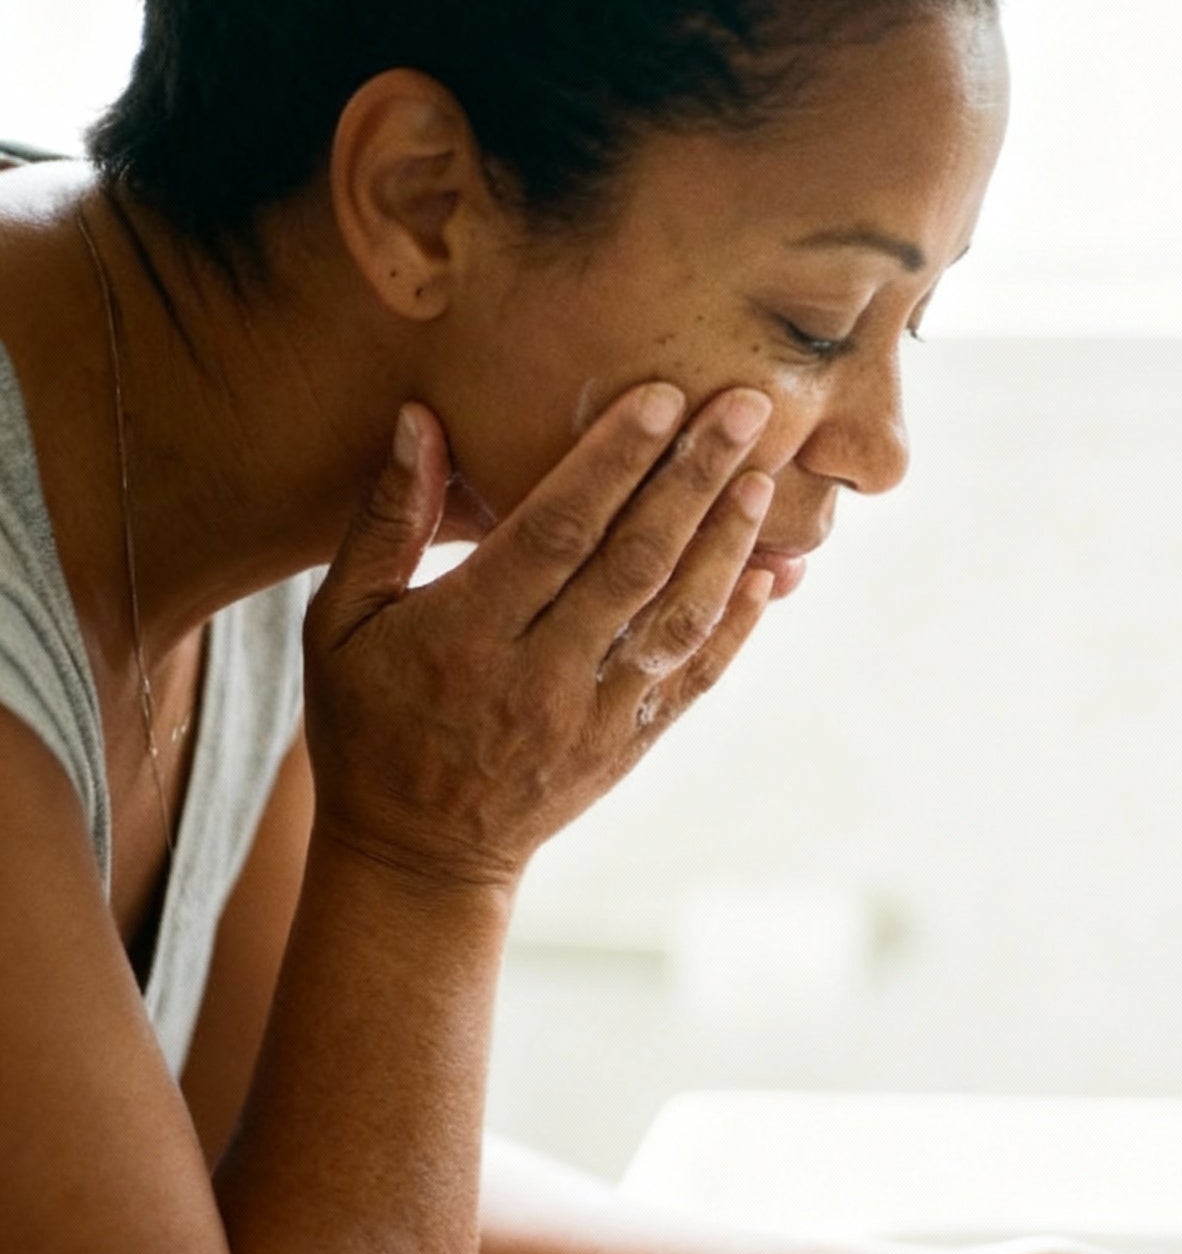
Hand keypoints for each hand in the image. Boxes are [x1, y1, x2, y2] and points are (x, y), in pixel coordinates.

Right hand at [305, 382, 774, 890]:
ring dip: (727, 546)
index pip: (553, 533)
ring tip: (765, 478)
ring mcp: (592, 715)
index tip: (663, 397)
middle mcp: (538, 675)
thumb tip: (422, 418)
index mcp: (465, 634)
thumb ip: (385, 522)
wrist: (419, 856)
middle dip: (694, 479)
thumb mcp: (339, 623)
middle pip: (631, 563)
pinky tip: (770, 574)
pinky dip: (736, 627)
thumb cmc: (368, 721)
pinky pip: (692, 679)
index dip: (611, 464)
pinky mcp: (627, 745)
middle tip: (750, 407)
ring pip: (674, 619)